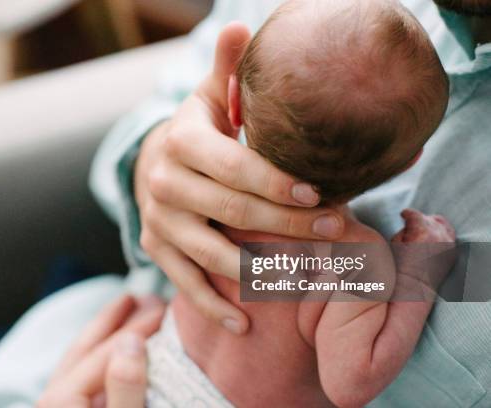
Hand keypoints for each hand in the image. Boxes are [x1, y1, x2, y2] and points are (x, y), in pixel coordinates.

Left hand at [38, 295, 164, 407]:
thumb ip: (125, 389)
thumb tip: (131, 343)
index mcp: (62, 400)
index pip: (105, 351)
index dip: (137, 326)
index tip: (162, 310)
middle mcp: (53, 401)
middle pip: (84, 346)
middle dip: (113, 318)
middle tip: (139, 296)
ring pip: (79, 360)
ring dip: (104, 333)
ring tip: (124, 312)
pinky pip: (81, 377)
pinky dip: (99, 357)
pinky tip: (112, 355)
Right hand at [135, 23, 344, 333]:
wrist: (153, 160)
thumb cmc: (200, 130)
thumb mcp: (210, 97)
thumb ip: (227, 69)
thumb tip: (243, 26)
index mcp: (182, 141)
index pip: (233, 166)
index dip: (277, 183)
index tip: (322, 196)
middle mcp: (163, 182)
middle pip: (232, 212)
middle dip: (287, 225)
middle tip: (337, 233)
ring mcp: (157, 220)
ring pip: (211, 253)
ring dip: (261, 271)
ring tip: (306, 278)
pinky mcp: (154, 248)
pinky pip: (184, 282)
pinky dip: (213, 306)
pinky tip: (244, 326)